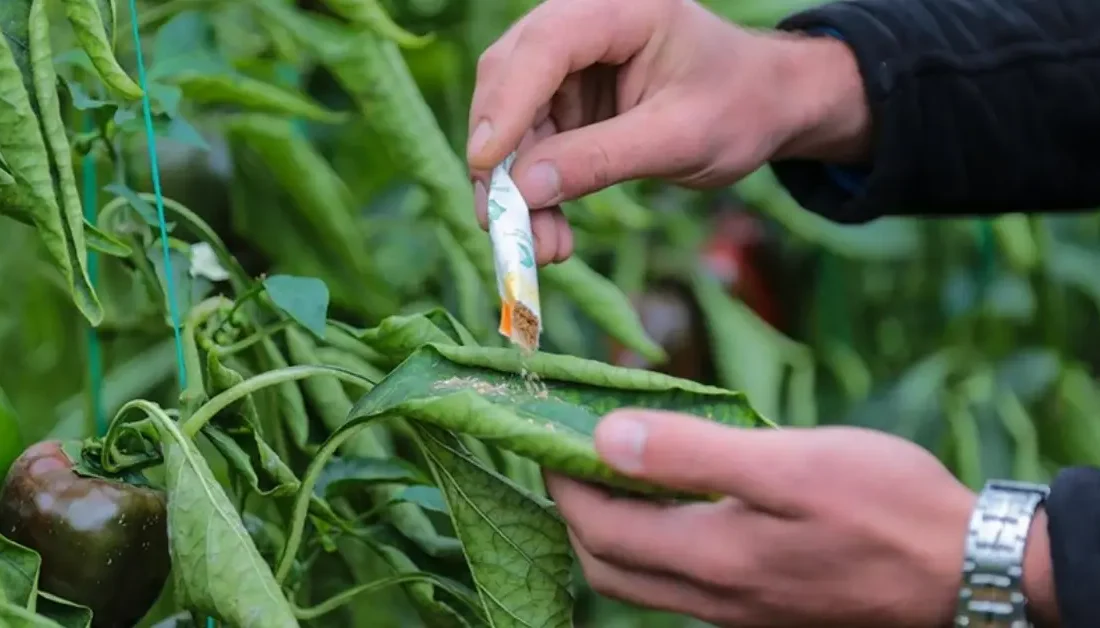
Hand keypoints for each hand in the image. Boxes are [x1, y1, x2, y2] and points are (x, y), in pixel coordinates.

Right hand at [467, 0, 870, 264]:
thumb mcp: (680, 139)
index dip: (507, 104)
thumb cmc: (741, 107)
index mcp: (623, 10)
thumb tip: (526, 190)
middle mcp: (585, 26)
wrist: (768, 108)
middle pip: (511, 80)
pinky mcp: (568, 101)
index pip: (545, 46)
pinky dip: (536, 192)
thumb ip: (603, 159)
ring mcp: (572, 66)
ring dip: (517, 188)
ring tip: (541, 248)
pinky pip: (532, 146)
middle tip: (503, 224)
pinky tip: (552, 234)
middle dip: (502, 157)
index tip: (486, 165)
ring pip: (513, 122)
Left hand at [546, 410, 1055, 626]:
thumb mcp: (789, 463)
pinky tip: (678, 505)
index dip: (564, 483)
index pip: (600, 528)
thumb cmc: (885, 506)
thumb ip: (691, 454)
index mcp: (713, 559)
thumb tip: (605, 439)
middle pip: (609, 565)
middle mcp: (715, 598)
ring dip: (613, 531)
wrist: (967, 570)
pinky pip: (682, 584)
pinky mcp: (765, 608)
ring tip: (617, 474)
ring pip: (642, 580)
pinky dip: (655, 544)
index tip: (550, 436)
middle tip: (573, 456)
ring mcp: (739, 610)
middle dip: (576, 512)